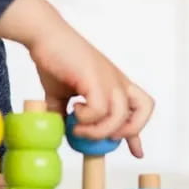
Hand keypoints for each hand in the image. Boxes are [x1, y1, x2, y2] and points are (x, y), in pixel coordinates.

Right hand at [0, 0, 154, 158]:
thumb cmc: (53, 60)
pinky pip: (100, 110)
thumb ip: (67, 114)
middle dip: (126, 132)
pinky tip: (72, 110)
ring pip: (120, 117)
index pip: (139, 109)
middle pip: (144, 110)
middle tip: (100, 137)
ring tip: (77, 127)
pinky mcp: (95, 78)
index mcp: (113, 83)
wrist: (44, 36)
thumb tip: (64, 133)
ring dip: (97, 131)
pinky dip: (86, 118)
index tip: (137, 152)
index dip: (137, 134)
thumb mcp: (62, 94)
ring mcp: (108, 78)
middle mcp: (117, 80)